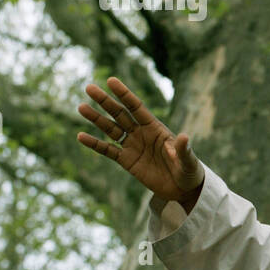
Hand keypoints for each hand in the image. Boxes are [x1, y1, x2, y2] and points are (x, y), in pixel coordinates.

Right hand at [76, 76, 204, 202]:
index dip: (124, 94)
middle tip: (89, 88)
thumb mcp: (188, 160)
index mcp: (156, 128)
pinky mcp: (127, 161)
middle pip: (120, 114)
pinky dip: (95, 144)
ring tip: (81, 107)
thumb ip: (182, 149)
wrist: (182, 188)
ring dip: (96, 119)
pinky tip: (81, 136)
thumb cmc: (188, 170)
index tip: (111, 81)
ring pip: (111, 129)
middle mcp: (141, 133)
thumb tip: (184, 137)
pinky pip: (108, 150)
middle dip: (105, 101)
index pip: (137, 107)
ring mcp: (133, 146)